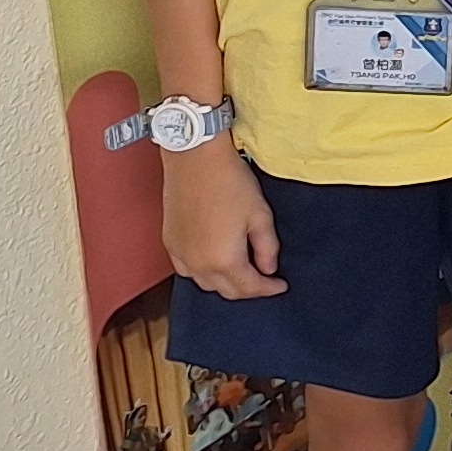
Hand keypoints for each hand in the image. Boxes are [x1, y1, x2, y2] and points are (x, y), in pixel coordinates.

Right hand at [161, 143, 285, 298]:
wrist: (195, 159)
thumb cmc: (231, 183)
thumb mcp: (260, 215)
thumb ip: (267, 247)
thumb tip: (269, 268)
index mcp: (224, 261)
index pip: (249, 288)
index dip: (269, 288)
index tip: (281, 285)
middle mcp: (198, 266)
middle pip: (226, 291)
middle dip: (248, 289)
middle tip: (265, 279)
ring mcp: (180, 255)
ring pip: (205, 284)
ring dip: (225, 283)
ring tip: (243, 271)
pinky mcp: (170, 243)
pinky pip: (188, 271)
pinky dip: (204, 273)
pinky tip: (215, 262)